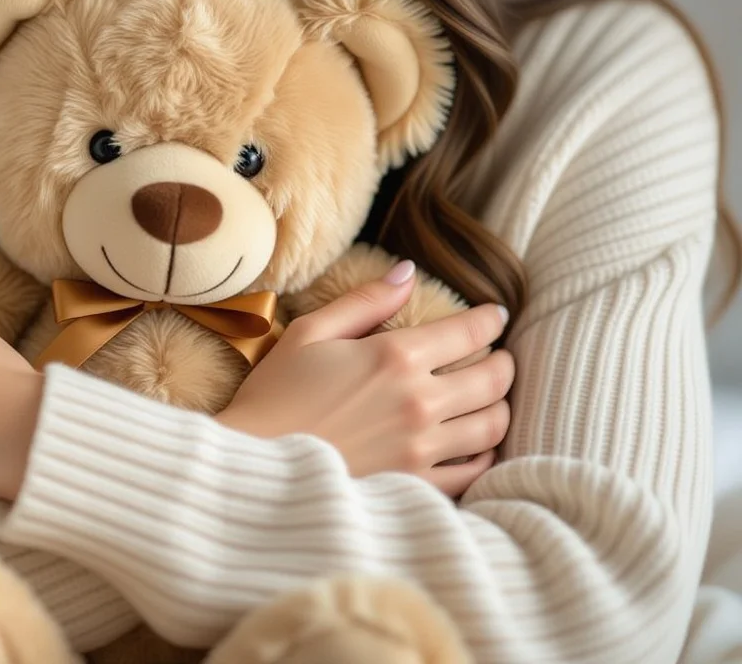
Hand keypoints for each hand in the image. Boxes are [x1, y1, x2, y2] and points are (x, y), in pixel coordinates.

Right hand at [216, 260, 513, 496]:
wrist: (254, 464)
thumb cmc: (274, 396)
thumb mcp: (310, 333)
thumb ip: (365, 302)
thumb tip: (407, 271)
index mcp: (395, 357)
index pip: (469, 332)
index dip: (490, 320)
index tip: (495, 316)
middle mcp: (419, 401)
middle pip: (493, 380)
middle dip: (503, 363)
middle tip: (498, 358)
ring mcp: (421, 448)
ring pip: (492, 425)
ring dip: (501, 407)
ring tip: (492, 400)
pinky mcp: (415, 485)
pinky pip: (473, 472)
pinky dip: (485, 456)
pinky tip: (476, 445)